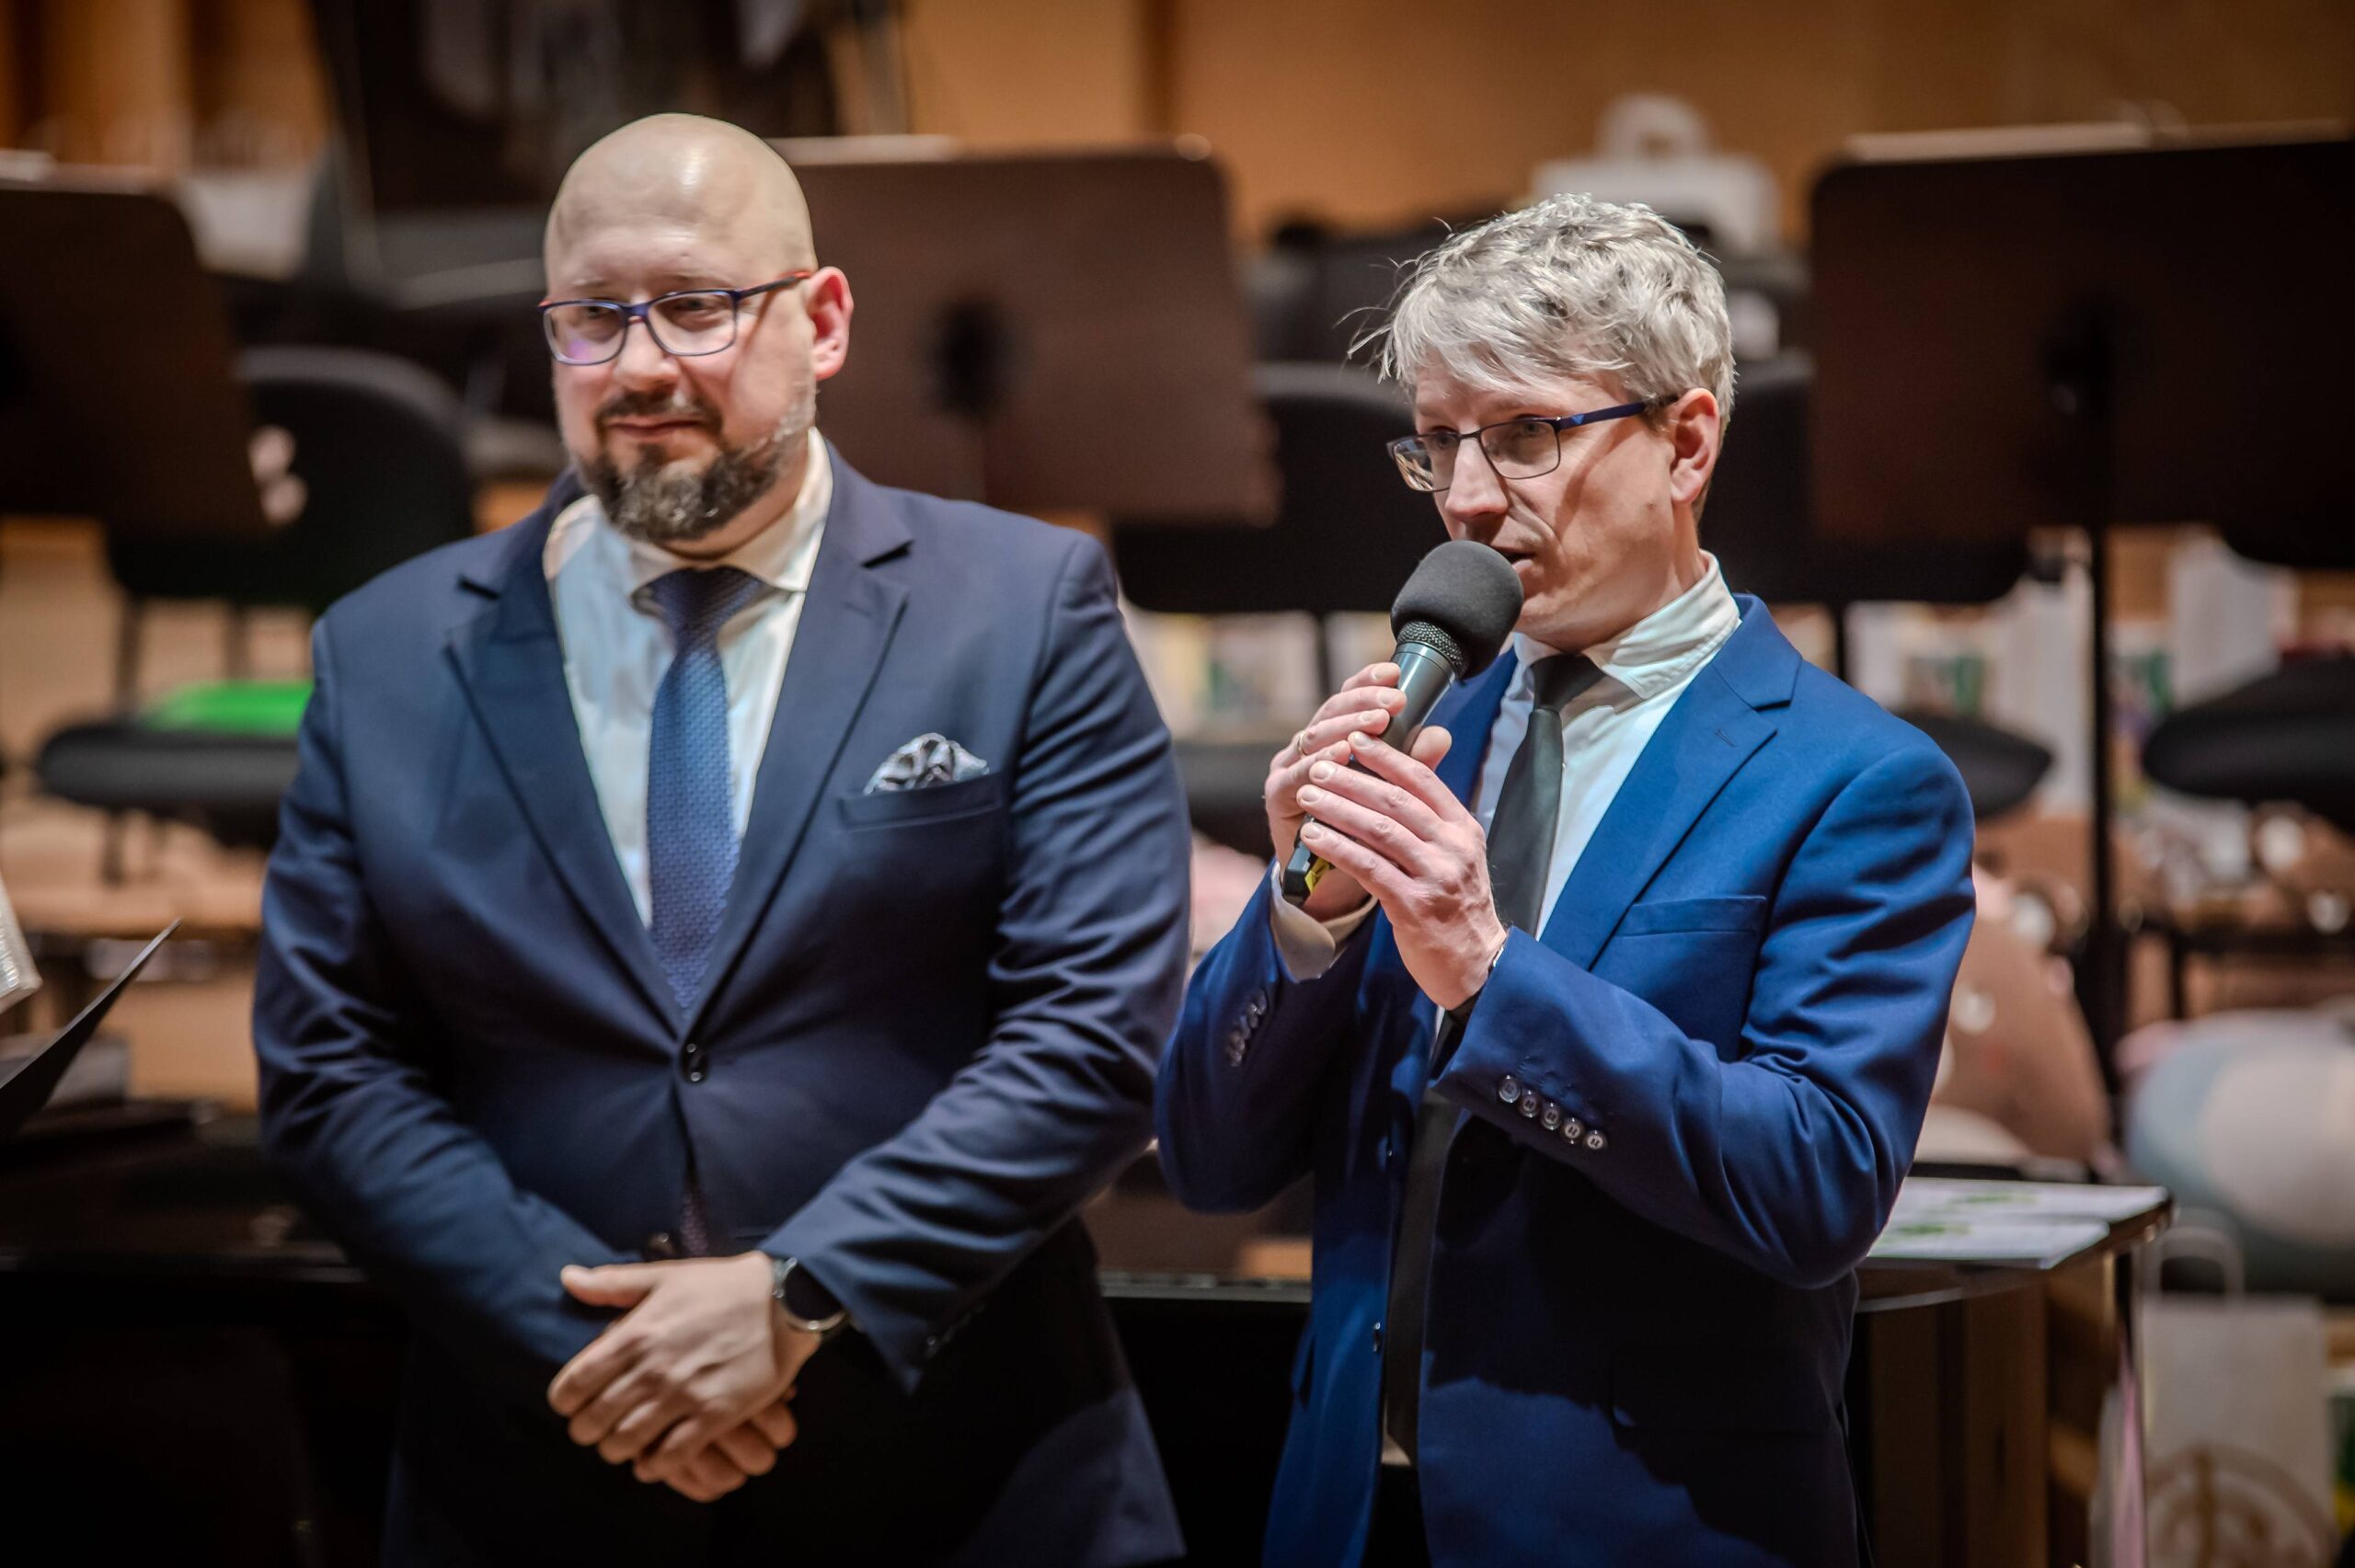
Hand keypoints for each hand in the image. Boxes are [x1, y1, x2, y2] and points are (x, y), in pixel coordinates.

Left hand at [547, 1253, 821, 1493]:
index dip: (564, 1402)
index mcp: (635, 1334)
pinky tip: (652, 1460)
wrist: (782, 1301)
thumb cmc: (720, 1286)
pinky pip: (670, 1455)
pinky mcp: (715, 1414)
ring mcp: (684, 1394)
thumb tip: (567, 1278)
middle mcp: (653, 1368)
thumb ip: (612, 1283)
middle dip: (586, 1431)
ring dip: (616, 1450)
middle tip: (593, 1430)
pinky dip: (654, 1466)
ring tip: (620, 1445)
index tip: (570, 1405)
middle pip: (595, 1420)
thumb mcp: (663, 1276)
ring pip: (627, 1442)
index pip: (575, 1383)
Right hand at [1265, 662, 1409, 919]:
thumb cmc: (1367, 836)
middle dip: (1363, 702)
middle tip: (1393, 701)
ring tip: (1376, 722)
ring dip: (1346, 727)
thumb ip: (1413, 765)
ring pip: (1314, 736)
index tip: (1394, 672)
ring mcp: (1288, 770)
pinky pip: (1298, 774)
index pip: (1348, 700)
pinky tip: (1342, 752)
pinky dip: (1319, 761)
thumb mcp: (1396, 796)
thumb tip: (1440, 733)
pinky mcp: (1278, 797)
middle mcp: (1306, 749)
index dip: (1367, 683)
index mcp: (1333, 739)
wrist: (1337, 887)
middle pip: (1331, 712)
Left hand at [1294, 728, 1505, 1008]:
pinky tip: (1313, 836)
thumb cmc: (1459, 909)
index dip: (1387, 757)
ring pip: (1379, 829)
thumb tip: (1397, 786)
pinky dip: (1337, 847)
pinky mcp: (1414, 906)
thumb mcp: (1458, 858)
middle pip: (1396, 800)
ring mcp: (1435, 876)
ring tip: (1308, 794)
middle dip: (1352, 779)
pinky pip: (1368, 867)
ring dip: (1337, 808)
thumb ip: (1432, 824)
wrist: (1479, 965)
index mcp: (1463, 830)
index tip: (1357, 738)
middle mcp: (1453, 848)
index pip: (1423, 781)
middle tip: (1319, 765)